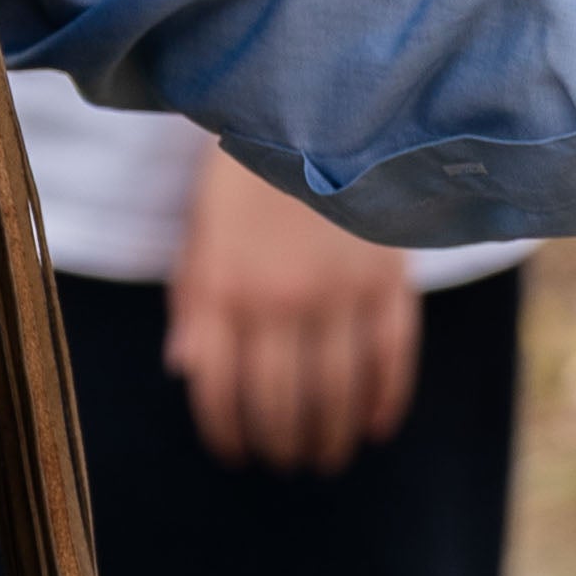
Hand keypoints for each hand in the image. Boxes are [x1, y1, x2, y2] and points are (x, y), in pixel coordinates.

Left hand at [161, 144, 425, 472]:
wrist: (312, 112)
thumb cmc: (246, 180)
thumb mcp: (203, 236)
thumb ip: (193, 303)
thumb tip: (184, 371)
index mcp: (226, 290)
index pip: (222, 389)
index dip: (226, 433)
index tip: (236, 456)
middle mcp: (282, 299)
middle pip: (282, 401)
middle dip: (281, 444)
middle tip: (286, 463)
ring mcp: (340, 291)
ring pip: (337, 391)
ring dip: (329, 436)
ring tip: (324, 458)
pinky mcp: (387, 278)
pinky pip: (391, 357)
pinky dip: (384, 400)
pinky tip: (374, 427)